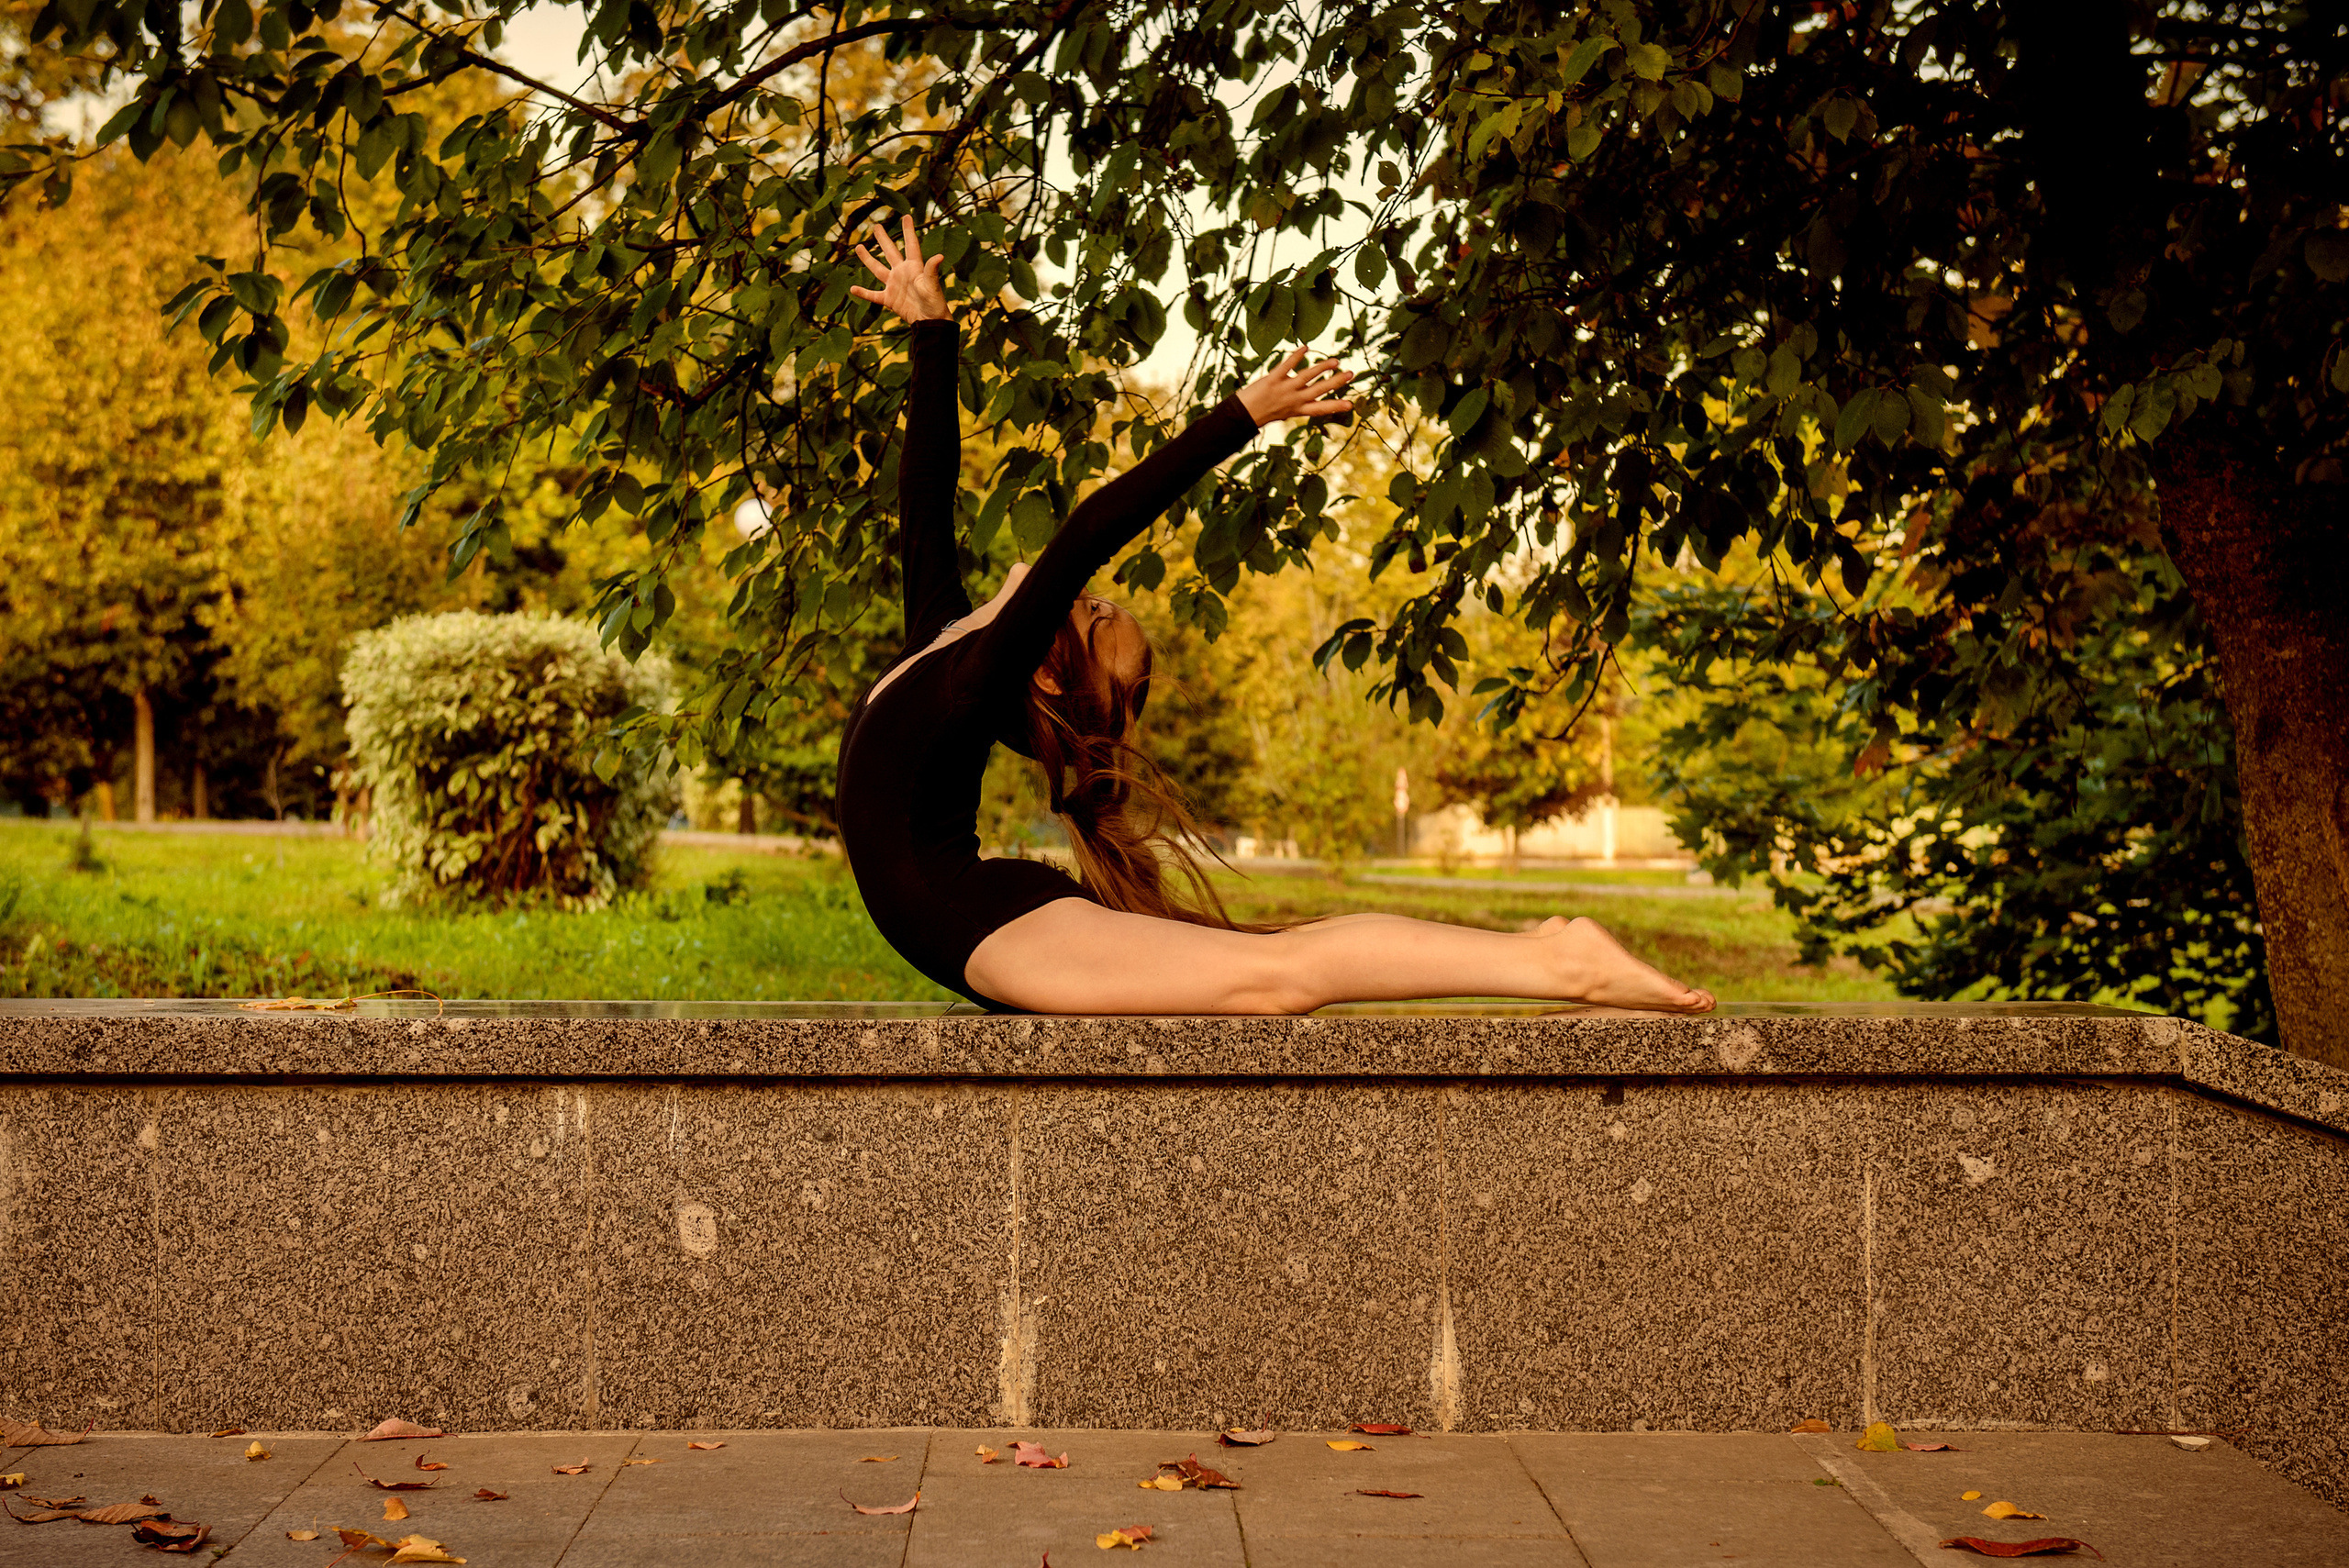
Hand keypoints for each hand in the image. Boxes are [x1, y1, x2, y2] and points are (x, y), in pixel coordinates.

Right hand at [849, 215, 950, 322]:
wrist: (930, 322)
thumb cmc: (934, 302)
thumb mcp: (932, 285)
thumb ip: (931, 270)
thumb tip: (940, 256)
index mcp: (914, 267)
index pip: (911, 244)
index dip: (908, 230)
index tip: (907, 216)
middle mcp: (902, 273)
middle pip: (890, 252)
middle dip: (883, 239)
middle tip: (876, 226)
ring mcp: (894, 285)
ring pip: (877, 269)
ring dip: (868, 259)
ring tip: (859, 247)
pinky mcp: (889, 299)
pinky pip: (873, 295)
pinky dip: (863, 293)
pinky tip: (852, 289)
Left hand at [1235, 346, 1355, 426]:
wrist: (1243, 414)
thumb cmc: (1264, 412)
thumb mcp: (1285, 411)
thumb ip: (1299, 402)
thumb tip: (1312, 393)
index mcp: (1298, 409)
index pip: (1320, 408)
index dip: (1335, 406)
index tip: (1351, 404)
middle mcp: (1293, 400)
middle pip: (1319, 390)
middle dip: (1335, 382)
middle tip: (1350, 374)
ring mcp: (1284, 389)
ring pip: (1307, 376)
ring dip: (1322, 367)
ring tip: (1335, 361)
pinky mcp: (1273, 379)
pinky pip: (1287, 365)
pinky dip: (1297, 356)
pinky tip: (1306, 347)